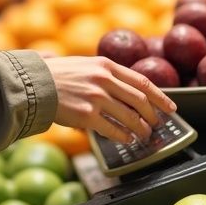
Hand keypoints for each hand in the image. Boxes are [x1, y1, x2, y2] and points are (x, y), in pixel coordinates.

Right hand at [44, 56, 176, 143]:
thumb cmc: (58, 75)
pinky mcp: (86, 115)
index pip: (142, 82)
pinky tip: (127, 139)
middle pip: (140, 100)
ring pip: (129, 117)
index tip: (171, 107)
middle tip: (157, 124)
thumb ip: (105, 72)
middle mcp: (104, 79)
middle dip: (152, 115)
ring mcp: (96, 97)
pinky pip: (112, 129)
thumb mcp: (85, 64)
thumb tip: (124, 86)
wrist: (34, 84)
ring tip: (144, 135)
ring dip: (141, 129)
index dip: (160, 96)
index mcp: (106, 65)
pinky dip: (124, 136)